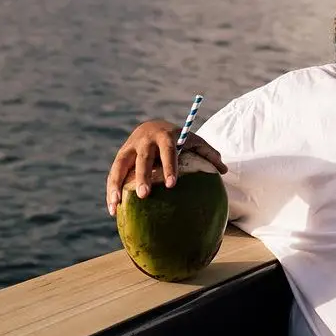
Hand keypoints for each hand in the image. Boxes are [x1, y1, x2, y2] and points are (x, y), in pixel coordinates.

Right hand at [106, 119, 225, 215]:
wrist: (153, 126)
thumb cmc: (179, 138)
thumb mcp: (195, 142)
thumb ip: (209, 154)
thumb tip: (224, 171)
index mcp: (165, 136)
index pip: (168, 151)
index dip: (169, 166)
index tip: (172, 184)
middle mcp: (145, 141)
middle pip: (143, 159)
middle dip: (142, 176)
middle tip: (145, 195)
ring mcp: (130, 148)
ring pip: (120, 166)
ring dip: (116, 185)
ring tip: (116, 205)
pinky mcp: (120, 156)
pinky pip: (113, 174)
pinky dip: (111, 190)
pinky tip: (113, 209)